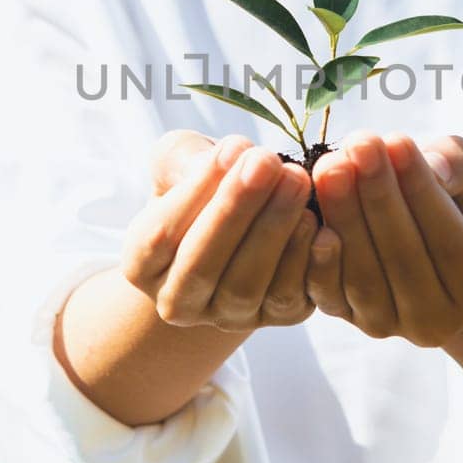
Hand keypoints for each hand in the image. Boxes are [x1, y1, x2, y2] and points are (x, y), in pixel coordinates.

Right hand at [121, 129, 317, 330]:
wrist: (238, 227)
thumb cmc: (202, 187)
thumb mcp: (178, 165)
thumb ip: (185, 158)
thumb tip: (232, 158)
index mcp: (142, 264)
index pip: (161, 235)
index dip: (197, 191)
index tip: (233, 146)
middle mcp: (179, 301)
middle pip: (202, 265)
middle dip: (237, 210)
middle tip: (267, 162)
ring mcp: (228, 315)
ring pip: (248, 286)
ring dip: (275, 231)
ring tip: (297, 180)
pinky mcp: (277, 316)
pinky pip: (290, 298)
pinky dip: (306, 261)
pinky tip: (321, 222)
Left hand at [304, 130, 462, 346]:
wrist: (416, 241)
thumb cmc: (445, 198)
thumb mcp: (462, 176)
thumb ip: (456, 164)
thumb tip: (434, 170)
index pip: (449, 239)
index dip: (421, 190)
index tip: (397, 140)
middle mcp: (439, 322)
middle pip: (404, 257)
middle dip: (378, 195)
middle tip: (358, 144)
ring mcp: (390, 327)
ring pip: (364, 276)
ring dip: (344, 217)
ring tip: (331, 164)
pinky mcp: (348, 321)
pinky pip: (329, 294)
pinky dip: (317, 257)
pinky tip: (308, 213)